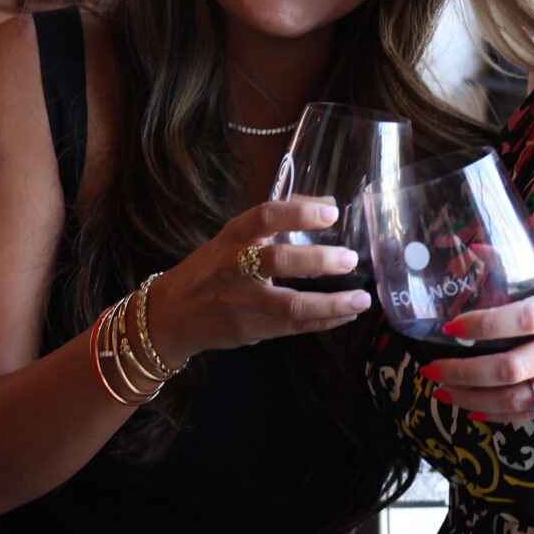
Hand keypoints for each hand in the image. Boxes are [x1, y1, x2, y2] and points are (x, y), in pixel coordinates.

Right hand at [145, 198, 371, 364]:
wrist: (172, 314)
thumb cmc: (212, 268)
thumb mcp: (234, 238)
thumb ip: (276, 221)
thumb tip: (326, 203)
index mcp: (232, 237)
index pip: (264, 217)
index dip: (298, 212)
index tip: (331, 212)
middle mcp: (234, 268)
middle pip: (277, 261)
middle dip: (318, 260)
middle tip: (350, 259)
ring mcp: (241, 303)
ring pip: (290, 304)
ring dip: (331, 303)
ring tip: (361, 299)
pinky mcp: (250, 330)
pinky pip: (294, 327)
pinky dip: (324, 321)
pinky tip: (346, 315)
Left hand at [416, 251, 533, 418]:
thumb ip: (531, 262)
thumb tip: (474, 249)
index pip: (526, 318)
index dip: (485, 324)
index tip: (451, 325)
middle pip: (514, 368)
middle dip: (465, 372)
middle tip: (431, 367)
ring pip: (519, 398)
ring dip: (474, 397)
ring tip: (442, 389)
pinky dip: (499, 414)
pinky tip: (473, 406)